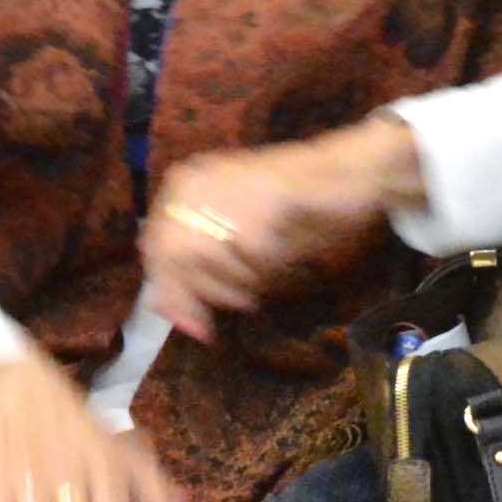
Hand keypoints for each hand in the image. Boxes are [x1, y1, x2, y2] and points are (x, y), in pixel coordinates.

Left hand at [137, 122, 421, 341]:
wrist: (346, 170)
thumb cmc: (293, 205)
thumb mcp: (236, 233)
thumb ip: (198, 264)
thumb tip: (162, 306)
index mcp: (188, 182)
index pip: (155, 244)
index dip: (165, 289)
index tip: (179, 322)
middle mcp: (201, 180)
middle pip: (172, 254)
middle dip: (188, 297)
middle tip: (203, 330)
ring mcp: (232, 188)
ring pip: (204, 257)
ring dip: (225, 287)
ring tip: (247, 296)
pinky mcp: (264, 200)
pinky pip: (248, 256)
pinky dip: (258, 273)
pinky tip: (268, 271)